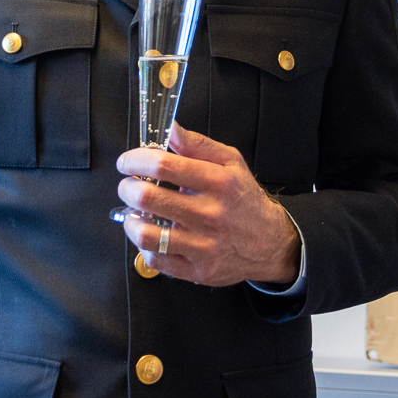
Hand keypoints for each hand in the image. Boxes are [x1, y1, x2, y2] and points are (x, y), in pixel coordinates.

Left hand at [116, 124, 301, 286]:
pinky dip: (143, 246)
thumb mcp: (230, 162)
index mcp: (217, 182)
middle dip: (127, 188)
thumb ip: (196, 144)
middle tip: (128, 186)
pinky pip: (156, 260)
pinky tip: (149, 234)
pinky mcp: (198, 270)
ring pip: (147, 234)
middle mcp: (210, 213)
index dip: (135, 160)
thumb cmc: (244, 199)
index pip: (163, 165)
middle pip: (148, 198)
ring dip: (130, 220)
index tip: (126, 162)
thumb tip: (169, 128)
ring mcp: (204, 245)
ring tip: (134, 213)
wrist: (270, 242)